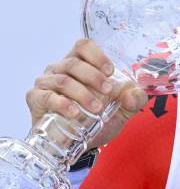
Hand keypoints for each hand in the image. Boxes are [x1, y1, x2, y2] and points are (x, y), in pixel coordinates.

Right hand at [26, 39, 146, 148]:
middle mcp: (60, 68)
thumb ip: (134, 100)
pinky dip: (62, 104)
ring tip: (96, 108)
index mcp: (80, 62)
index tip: (111, 71)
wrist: (79, 143)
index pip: (83, 46)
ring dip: (82, 93)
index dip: (97, 55)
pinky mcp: (36, 99)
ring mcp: (46, 83)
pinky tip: (74, 112)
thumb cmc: (99, 118)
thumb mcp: (123, 109)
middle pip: (74, 63)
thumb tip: (133, 95)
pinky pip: (46, 97)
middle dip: (94, 77)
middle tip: (108, 92)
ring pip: (62, 80)